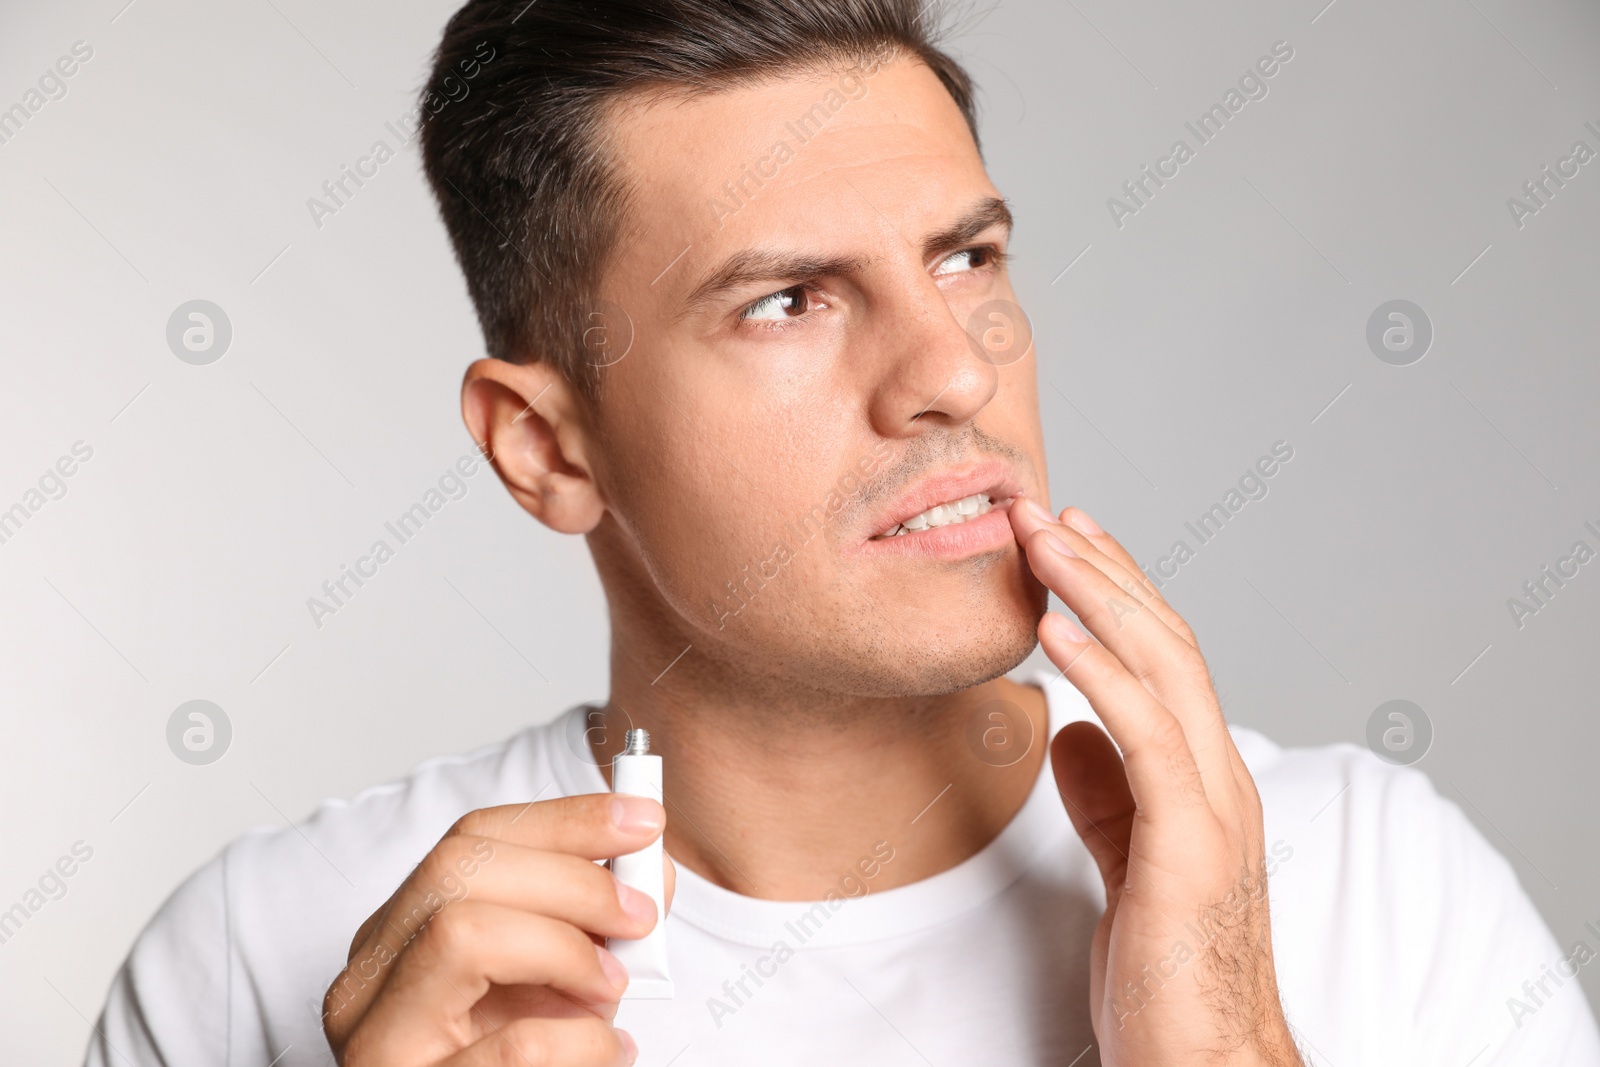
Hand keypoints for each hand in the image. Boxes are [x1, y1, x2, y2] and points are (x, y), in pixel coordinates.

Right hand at [323, 794, 674, 1065]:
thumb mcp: (552, 983)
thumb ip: (593, 924)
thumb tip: (649, 874)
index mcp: (399, 938)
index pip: (471, 839)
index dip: (564, 820)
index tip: (642, 822)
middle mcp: (369, 980)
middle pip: (457, 869)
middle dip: (569, 877)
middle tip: (638, 913)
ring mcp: (377, 1039)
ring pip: (459, 932)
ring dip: (563, 947)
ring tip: (611, 986)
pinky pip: (510, 1044)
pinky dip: (579, 1037)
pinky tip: (607, 1048)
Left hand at [1009, 497, 1301, 1066]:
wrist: (1204, 1065)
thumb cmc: (1169, 977)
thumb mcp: (1127, 866)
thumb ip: (1109, 798)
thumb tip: (1069, 733)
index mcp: (1205, 782)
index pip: (1166, 660)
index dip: (1117, 593)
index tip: (1067, 541)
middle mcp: (1220, 780)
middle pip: (1169, 644)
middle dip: (1103, 570)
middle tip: (1043, 512)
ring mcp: (1213, 809)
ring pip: (1165, 670)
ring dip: (1097, 595)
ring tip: (1041, 540)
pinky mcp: (1190, 846)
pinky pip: (1147, 736)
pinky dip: (1100, 672)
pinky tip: (1054, 629)